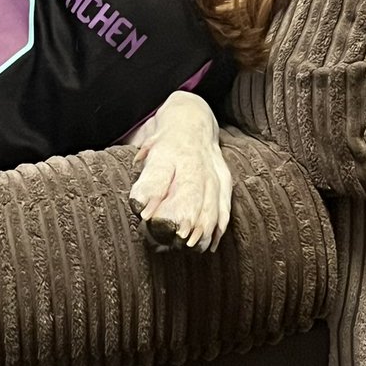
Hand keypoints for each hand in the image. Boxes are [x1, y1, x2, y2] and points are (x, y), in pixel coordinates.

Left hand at [126, 92, 232, 251]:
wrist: (192, 119)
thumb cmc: (163, 141)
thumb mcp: (146, 148)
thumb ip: (142, 172)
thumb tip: (140, 203)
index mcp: (167, 150)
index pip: (159, 174)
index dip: (152, 195)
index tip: (145, 215)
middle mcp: (192, 160)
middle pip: (190, 189)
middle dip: (185, 214)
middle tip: (178, 236)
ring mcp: (212, 168)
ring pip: (211, 199)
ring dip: (203, 224)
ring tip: (193, 246)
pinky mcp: (225, 177)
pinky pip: (225, 203)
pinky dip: (219, 225)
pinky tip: (211, 243)